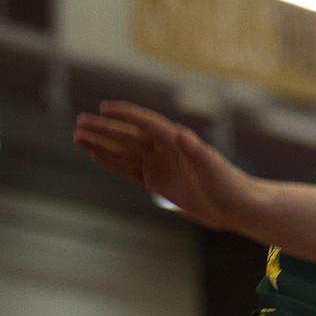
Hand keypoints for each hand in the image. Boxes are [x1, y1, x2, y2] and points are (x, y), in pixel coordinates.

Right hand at [73, 102, 256, 230]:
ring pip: (124, 152)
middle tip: (80, 122)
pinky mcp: (158, 182)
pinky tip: (96, 155)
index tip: (104, 108)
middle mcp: (166, 150)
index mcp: (178, 142)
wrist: (237, 207)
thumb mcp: (212, 169)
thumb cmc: (229, 186)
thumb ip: (195, 151)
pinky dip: (112, 163)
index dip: (126, 116)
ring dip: (102, 145)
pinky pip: (129, 170)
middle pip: (129, 137)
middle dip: (104, 130)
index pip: (147, 124)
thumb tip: (179, 134)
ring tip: (78, 137)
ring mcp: (161, 165)